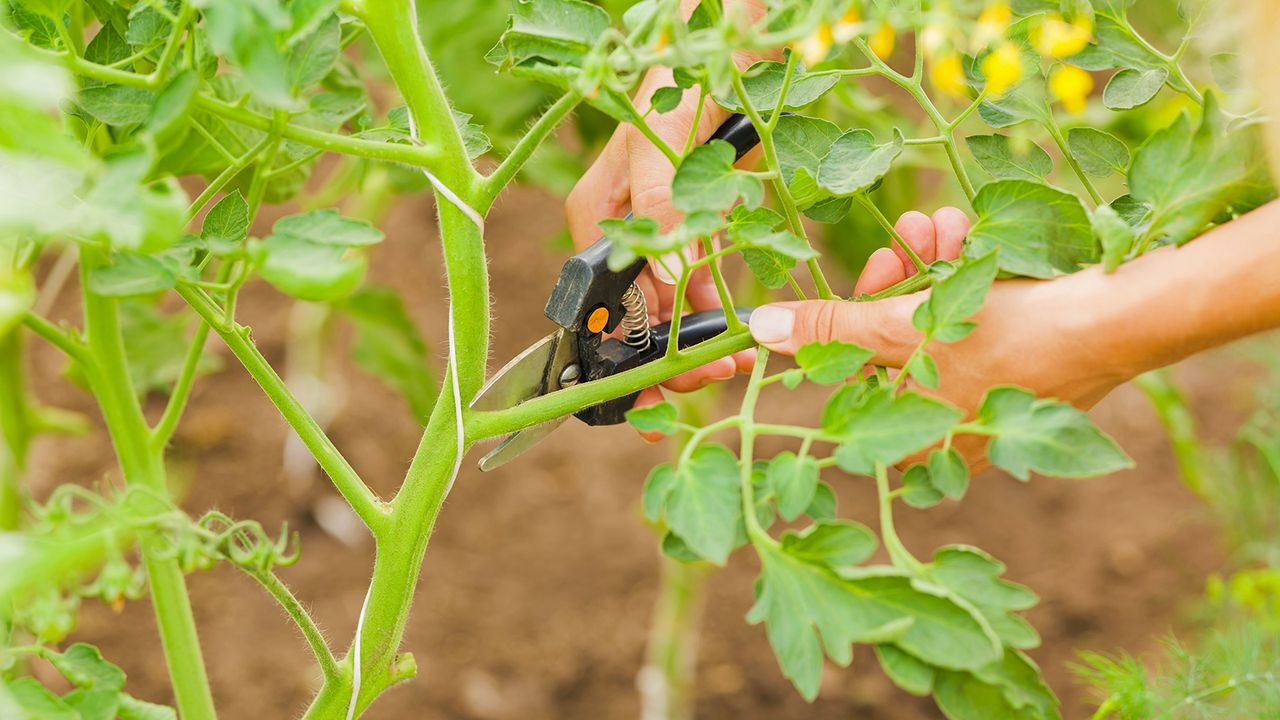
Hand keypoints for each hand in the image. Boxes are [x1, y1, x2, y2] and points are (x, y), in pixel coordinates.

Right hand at [566, 66, 759, 440]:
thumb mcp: (660, 146)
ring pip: (671, 308)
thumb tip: (669, 284)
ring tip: (736, 362)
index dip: (628, 354)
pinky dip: (717, 310)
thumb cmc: (678, 88)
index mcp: (596, 222)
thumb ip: (662, 213)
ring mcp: (657, 235)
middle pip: (636, 317)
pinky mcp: (693, 229)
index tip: (658, 388)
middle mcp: (621, 236)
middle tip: (712, 377)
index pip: (602, 306)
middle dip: (669, 356)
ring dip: (699, 341)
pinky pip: (700, 283)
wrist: (722, 51)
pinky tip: (740, 333)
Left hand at [748, 207, 1134, 469]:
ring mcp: (983, 399)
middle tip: (906, 236)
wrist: (1116, 324)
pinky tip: (968, 232)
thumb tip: (757, 332)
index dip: (849, 323)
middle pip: (893, 347)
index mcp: (912, 441)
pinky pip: (973, 320)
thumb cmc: (1008, 339)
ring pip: (934, 325)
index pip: (854, 381)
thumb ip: (830, 330)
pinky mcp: (1015, 366)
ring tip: (942, 223)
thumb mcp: (904, 330)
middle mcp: (945, 429)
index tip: (862, 277)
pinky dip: (966, 277)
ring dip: (931, 266)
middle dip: (897, 281)